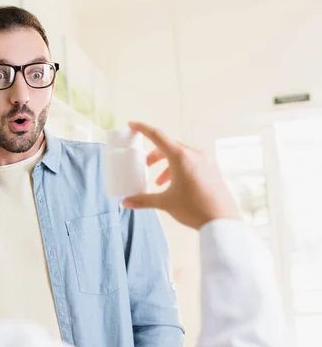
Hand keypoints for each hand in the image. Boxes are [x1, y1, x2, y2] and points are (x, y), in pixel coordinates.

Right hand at [121, 121, 241, 229]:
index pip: (157, 136)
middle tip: (145, 166)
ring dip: (167, 165)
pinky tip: (176, 185)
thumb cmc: (193, 209)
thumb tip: (125, 202)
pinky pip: (192, 162)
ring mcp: (207, 161)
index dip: (142, 128)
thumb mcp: (165, 203)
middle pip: (169, 146)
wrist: (222, 222)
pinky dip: (180, 168)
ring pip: (181, 155)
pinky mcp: (213, 169)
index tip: (132, 124)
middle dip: (155, 155)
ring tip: (159, 182)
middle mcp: (195, 154)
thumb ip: (143, 200)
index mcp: (181, 157)